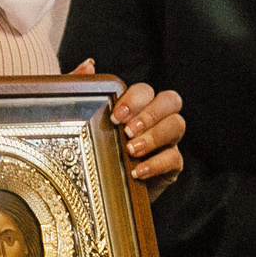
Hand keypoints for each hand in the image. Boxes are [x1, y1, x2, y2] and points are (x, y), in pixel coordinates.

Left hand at [69, 60, 186, 196]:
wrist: (97, 191)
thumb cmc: (90, 150)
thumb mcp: (77, 120)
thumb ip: (80, 89)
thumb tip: (89, 64)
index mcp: (137, 107)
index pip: (147, 91)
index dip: (135, 100)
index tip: (115, 117)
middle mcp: (156, 120)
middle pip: (171, 100)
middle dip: (150, 113)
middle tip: (127, 131)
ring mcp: (166, 142)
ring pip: (178, 125)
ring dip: (155, 136)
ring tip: (131, 150)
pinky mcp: (171, 167)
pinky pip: (175, 158)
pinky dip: (156, 163)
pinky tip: (137, 171)